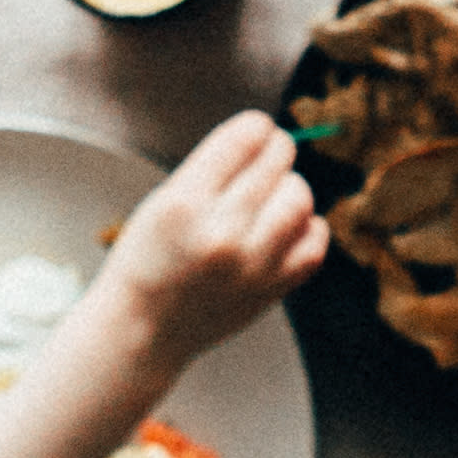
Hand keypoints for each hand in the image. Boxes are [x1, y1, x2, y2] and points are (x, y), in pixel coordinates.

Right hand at [94, 111, 325, 365]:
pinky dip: (306, 226)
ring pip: (301, 196)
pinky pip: (315, 240)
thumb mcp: (164, 201)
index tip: (255, 133)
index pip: (247, 136)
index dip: (256, 128)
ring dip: (290, 188)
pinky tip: (284, 227)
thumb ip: (214, 169)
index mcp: (185, 203)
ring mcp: (252, 264)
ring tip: (270, 198)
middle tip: (265, 159)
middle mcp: (222, 232)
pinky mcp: (272, 288)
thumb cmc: (149, 257)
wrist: (142, 329)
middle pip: (278, 161)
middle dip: (274, 151)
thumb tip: (269, 137)